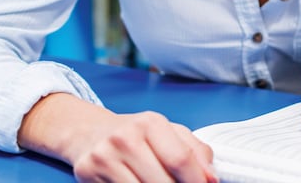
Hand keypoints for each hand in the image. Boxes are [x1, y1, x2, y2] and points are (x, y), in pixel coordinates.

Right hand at [19, 93, 215, 182]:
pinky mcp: (88, 172)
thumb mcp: (168, 133)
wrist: (89, 132)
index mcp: (151, 123)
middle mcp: (126, 137)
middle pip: (163, 181)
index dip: (196, 181)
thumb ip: (196, 152)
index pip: (181, 159)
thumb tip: (211, 178)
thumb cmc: (136, 136)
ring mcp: (105, 155)